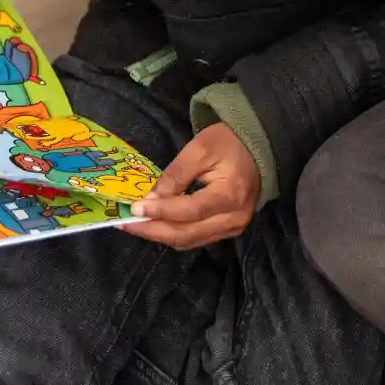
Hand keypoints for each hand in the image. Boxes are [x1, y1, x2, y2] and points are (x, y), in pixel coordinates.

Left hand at [125, 124, 260, 249]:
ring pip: (189, 241)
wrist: (259, 146)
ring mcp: (233, 227)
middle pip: (186, 234)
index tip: (134, 209)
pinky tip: (157, 225)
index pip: (189, 211)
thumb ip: (175, 176)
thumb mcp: (199, 149)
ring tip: (136, 225)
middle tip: (126, 223)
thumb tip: (149, 201)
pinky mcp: (229, 229)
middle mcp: (234, 218)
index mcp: (230, 195)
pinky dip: (174, 234)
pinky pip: (196, 239)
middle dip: (153, 230)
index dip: (160, 212)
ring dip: (160, 235)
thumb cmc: (229, 142)